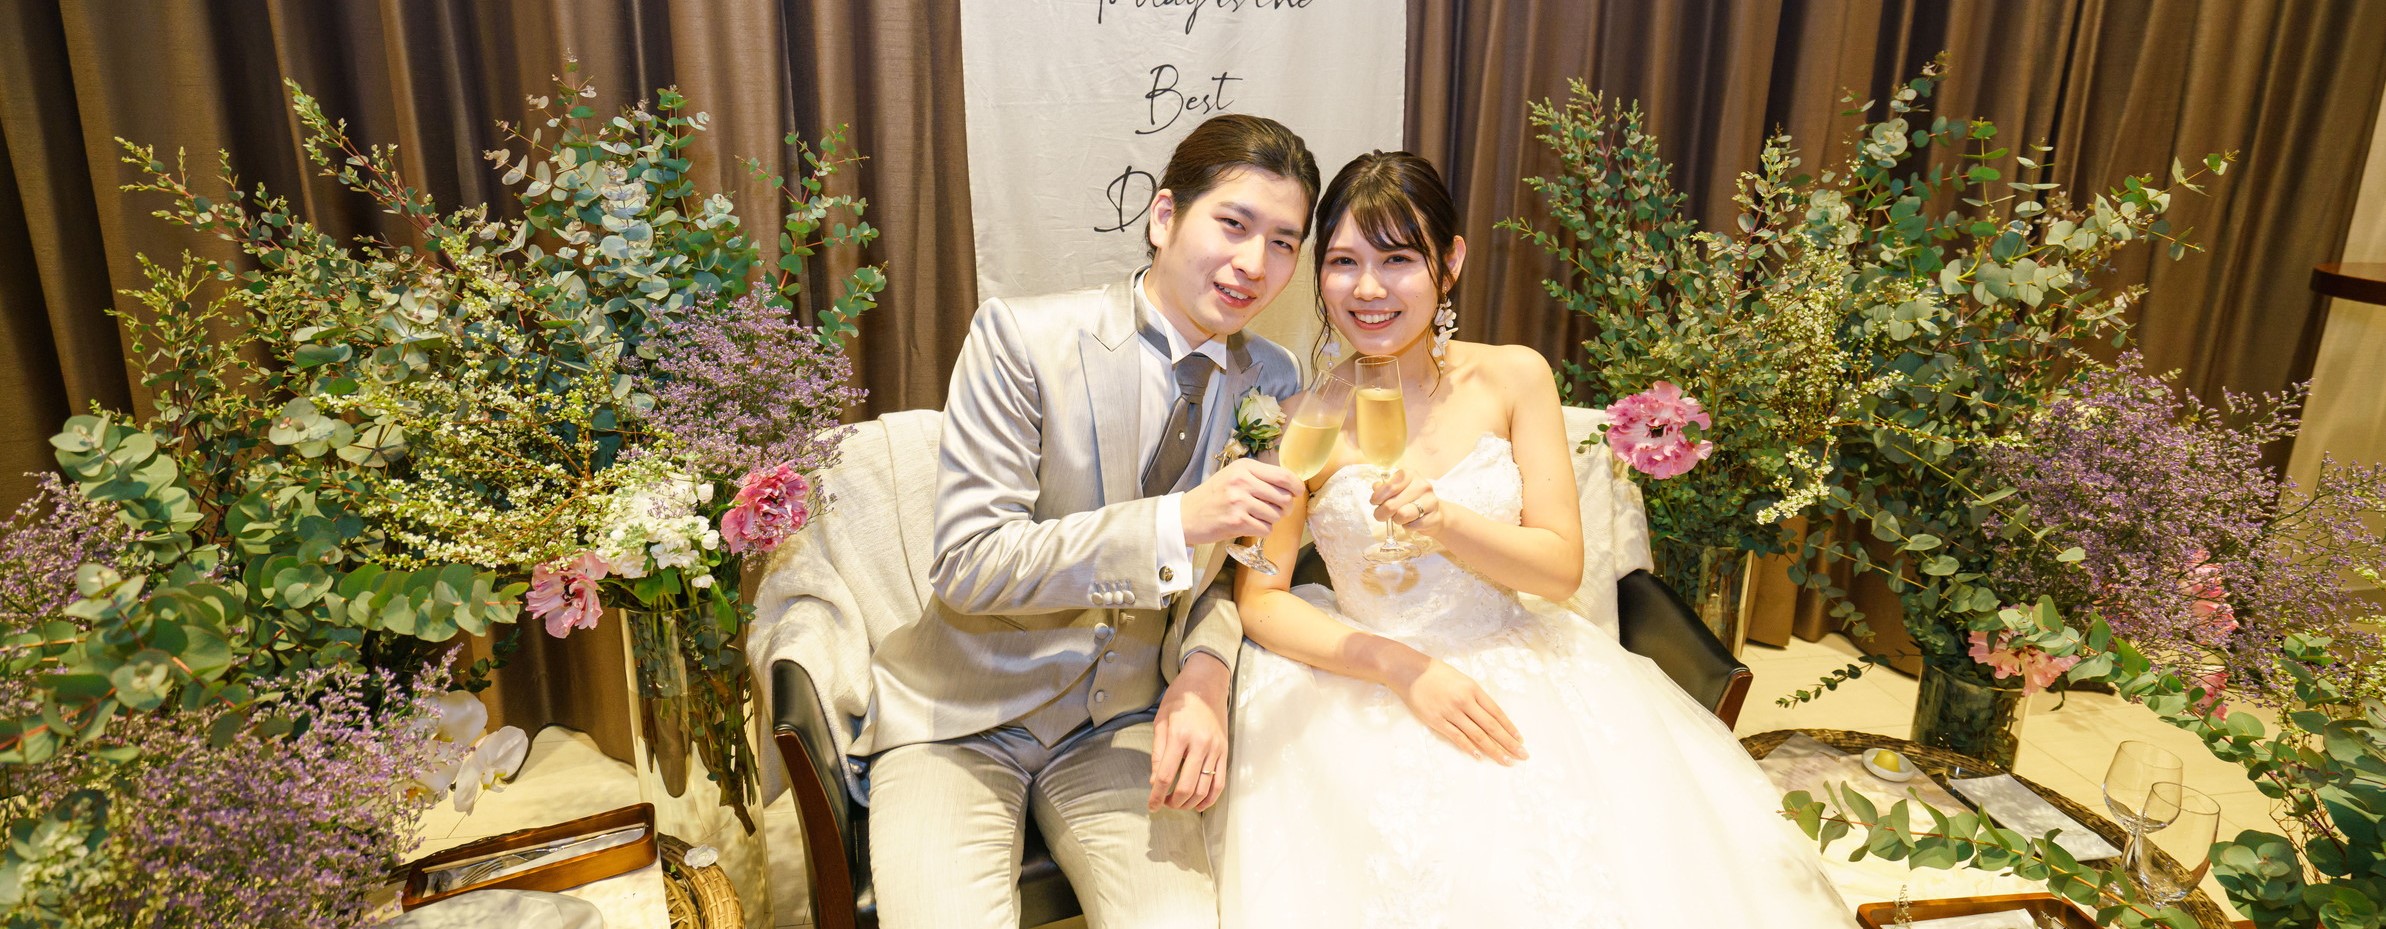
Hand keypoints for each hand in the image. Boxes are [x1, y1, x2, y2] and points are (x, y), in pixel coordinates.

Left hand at [1149, 651, 1231, 811]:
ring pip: (1204, 788)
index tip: (1152, 806)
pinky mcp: (1224, 752)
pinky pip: (1220, 782)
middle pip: (1186, 786)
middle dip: (1173, 802)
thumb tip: (1155, 781)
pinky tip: (1199, 804)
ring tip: (1178, 804)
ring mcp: (1216, 749)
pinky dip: (1210, 798)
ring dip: (1190, 803)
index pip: (1167, 775)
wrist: (1206, 684)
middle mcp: (1200, 744)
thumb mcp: (1161, 722)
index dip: (1157, 795)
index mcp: (1180, 735)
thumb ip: (1158, 753)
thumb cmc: (1180, 700)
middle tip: (1164, 804)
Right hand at [1181, 457, 1303, 545]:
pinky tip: (1249, 526)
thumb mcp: (1233, 477)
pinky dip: (1261, 530)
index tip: (1296, 492)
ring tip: (1255, 517)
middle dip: (1284, 507)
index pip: (1283, 475)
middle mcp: (1242, 481)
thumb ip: (1259, 478)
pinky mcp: (1237, 521)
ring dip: (1270, 520)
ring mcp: (1239, 501)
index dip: (1296, 486)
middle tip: (1275, 510)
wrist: (1186, 515)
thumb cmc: (1213, 496)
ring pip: (1276, 515)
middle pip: (1283, 497)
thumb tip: (1291, 486)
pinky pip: (1265, 529)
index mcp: (1244, 467)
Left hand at [1370, 469, 1448, 536]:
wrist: (1432, 512)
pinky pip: (1413, 526)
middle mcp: (1422, 485)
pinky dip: (1408, 527)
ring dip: (1396, 520)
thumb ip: (1383, 488)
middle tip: (1383, 515)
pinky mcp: (1436, 517)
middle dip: (1382, 513)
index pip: (1389, 486)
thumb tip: (1376, 488)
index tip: (1375, 502)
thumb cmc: (1409, 499)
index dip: (1378, 497)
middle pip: (1392, 504)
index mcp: (1410, 475)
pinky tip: (1411, 522)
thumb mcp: (1395, 490)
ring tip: (1399, 517)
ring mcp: (1431, 501)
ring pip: (1403, 515)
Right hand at [1386, 658, 1525, 763]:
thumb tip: (1490, 716)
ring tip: (1506, 761)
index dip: (1510, 728)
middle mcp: (1464, 701)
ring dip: (1494, 750)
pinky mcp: (1437, 721)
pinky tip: (1480, 757)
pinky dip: (1469, 748)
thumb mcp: (1461, 679)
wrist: (1410, 671)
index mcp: (1473, 689)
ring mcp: (1451, 712)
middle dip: (1509, 743)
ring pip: (1477, 735)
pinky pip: (1457, 737)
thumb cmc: (1436, 673)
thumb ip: (1475, 696)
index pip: (1497, 712)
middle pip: (1491, 726)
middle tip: (1522, 756)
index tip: (1520, 740)